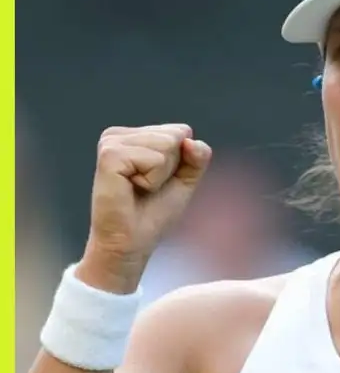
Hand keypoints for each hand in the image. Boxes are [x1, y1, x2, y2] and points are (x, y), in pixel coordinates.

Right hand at [78, 124, 212, 292]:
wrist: (132, 241)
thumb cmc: (154, 212)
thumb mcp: (185, 180)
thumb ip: (197, 156)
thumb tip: (190, 140)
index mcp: (134, 136)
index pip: (181, 131)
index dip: (181, 161)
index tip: (158, 181)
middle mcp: (119, 135)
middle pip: (175, 135)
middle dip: (172, 167)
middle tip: (148, 187)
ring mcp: (111, 142)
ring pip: (167, 144)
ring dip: (161, 175)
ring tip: (139, 188)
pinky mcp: (109, 155)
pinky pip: (155, 159)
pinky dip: (153, 180)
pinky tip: (132, 188)